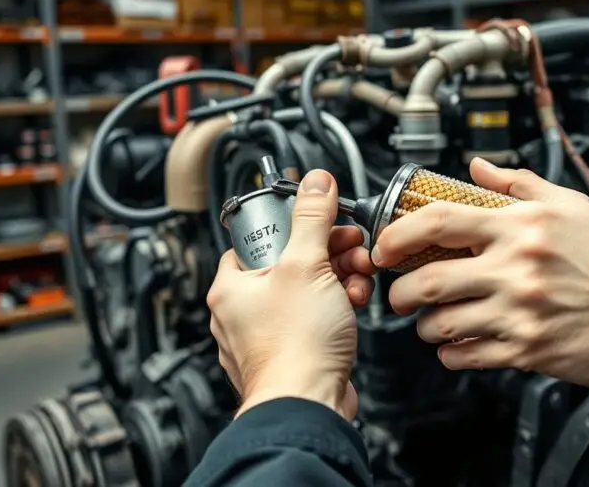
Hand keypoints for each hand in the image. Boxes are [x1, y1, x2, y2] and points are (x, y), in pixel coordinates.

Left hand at [208, 170, 376, 419]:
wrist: (308, 406)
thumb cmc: (294, 347)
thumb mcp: (307, 265)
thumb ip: (312, 218)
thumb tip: (316, 182)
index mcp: (231, 286)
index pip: (259, 236)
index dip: (296, 225)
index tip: (322, 222)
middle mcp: (242, 311)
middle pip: (289, 262)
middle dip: (329, 253)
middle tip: (351, 249)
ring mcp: (266, 334)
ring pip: (306, 290)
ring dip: (338, 278)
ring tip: (357, 278)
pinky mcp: (292, 353)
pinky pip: (314, 318)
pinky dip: (335, 307)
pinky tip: (353, 305)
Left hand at [373, 158, 588, 415]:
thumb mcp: (571, 205)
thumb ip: (518, 184)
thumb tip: (478, 168)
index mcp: (521, 227)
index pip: (439, 220)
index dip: (398, 233)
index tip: (384, 245)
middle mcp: (515, 269)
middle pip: (427, 280)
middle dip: (399, 291)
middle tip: (398, 292)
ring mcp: (519, 312)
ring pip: (440, 324)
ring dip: (423, 325)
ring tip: (429, 320)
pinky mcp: (527, 350)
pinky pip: (467, 356)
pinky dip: (449, 353)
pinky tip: (454, 345)